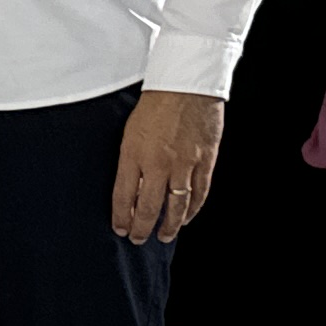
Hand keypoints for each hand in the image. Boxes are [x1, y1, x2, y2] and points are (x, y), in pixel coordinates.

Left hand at [112, 89, 223, 243]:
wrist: (186, 87)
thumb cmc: (154, 107)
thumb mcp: (130, 134)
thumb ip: (130, 163)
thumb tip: (132, 191)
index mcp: (133, 155)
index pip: (124, 197)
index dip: (122, 217)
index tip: (120, 229)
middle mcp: (158, 163)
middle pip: (149, 207)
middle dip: (142, 228)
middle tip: (138, 239)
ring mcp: (184, 164)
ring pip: (177, 206)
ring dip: (170, 225)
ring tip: (163, 236)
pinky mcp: (206, 161)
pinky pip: (200, 193)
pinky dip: (193, 210)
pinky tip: (185, 218)